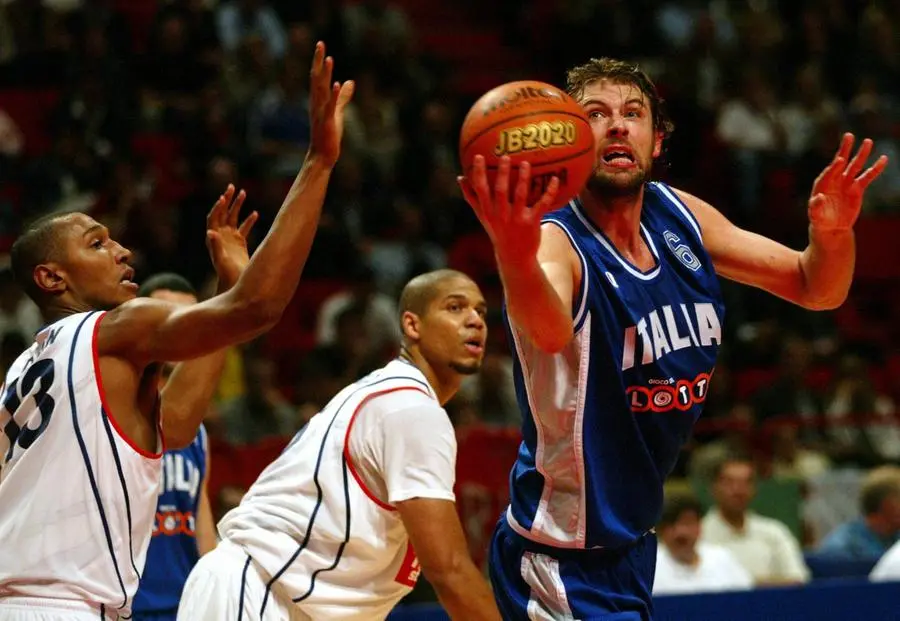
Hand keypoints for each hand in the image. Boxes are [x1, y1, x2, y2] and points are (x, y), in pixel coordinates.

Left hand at [206, 184, 258, 288]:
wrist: (235, 284)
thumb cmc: (226, 274)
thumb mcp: (220, 260)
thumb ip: (215, 246)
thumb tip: (210, 232)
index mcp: (213, 238)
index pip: (213, 218)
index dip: (217, 207)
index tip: (223, 197)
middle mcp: (220, 236)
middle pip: (222, 214)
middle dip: (227, 200)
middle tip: (232, 187)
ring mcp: (230, 239)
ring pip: (233, 218)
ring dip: (237, 205)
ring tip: (243, 192)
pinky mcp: (240, 243)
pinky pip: (244, 228)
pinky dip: (249, 220)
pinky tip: (255, 213)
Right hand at [308, 41, 354, 166]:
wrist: (322, 156)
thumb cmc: (328, 135)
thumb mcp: (337, 112)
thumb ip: (343, 97)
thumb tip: (349, 82)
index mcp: (318, 101)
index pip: (317, 77)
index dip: (319, 62)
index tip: (321, 45)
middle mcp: (317, 104)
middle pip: (317, 79)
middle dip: (318, 62)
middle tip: (320, 44)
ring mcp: (321, 113)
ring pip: (322, 90)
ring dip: (325, 75)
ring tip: (329, 59)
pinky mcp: (328, 122)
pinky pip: (330, 107)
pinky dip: (333, 96)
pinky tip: (336, 85)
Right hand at [458, 155, 559, 262]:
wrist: (514, 256)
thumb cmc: (497, 231)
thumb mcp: (483, 216)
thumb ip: (471, 197)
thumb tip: (460, 177)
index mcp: (488, 211)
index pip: (480, 190)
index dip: (478, 173)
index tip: (478, 156)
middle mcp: (500, 215)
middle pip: (500, 191)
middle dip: (502, 173)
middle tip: (505, 156)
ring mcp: (517, 219)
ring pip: (520, 195)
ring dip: (523, 178)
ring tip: (526, 163)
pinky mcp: (532, 222)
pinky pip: (542, 204)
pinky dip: (550, 191)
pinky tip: (555, 179)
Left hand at [808, 133, 888, 232]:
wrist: (831, 226)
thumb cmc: (820, 219)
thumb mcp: (815, 215)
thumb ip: (815, 206)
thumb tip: (818, 197)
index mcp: (822, 184)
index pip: (829, 172)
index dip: (834, 167)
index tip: (840, 160)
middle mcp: (834, 180)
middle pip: (841, 162)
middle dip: (844, 149)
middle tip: (848, 136)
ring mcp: (846, 182)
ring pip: (855, 166)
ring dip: (861, 154)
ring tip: (868, 141)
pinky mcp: (857, 188)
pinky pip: (867, 176)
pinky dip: (876, 168)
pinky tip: (883, 159)